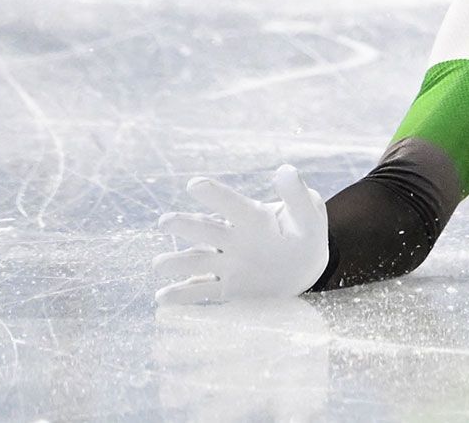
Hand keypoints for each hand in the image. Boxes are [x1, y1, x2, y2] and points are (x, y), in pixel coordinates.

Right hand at [152, 165, 329, 305]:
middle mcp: (234, 239)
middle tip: (166, 221)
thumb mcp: (309, 212)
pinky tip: (162, 298)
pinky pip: (201, 291)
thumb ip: (297, 195)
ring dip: (178, 262)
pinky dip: (182, 295)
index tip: (195, 184)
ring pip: (198, 261)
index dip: (216, 195)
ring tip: (159, 264)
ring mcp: (227, 264)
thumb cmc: (305, 234)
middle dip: (186, 225)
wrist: (304, 267)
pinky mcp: (227, 288)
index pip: (233, 205)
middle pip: (207, 231)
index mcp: (252, 218)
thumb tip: (284, 171)